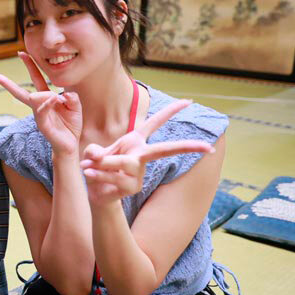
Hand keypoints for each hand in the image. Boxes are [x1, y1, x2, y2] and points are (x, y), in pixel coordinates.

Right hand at [0, 51, 81, 155]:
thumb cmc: (71, 125)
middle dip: (7, 83)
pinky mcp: (41, 125)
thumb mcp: (75, 106)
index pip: (35, 79)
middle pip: (20, 92)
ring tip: (56, 99)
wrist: (70, 145)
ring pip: (34, 98)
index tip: (21, 53)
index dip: (30, 65)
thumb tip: (62, 94)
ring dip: (45, 95)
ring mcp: (38, 116)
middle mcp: (38, 106)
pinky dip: (47, 103)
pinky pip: (41, 109)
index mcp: (46, 98)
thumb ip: (70, 96)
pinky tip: (54, 101)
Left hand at [80, 99, 214, 204]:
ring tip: (86, 167)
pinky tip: (89, 174)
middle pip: (165, 149)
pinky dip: (98, 174)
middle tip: (208, 147)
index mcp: (135, 141)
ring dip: (103, 164)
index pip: (154, 123)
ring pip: (125, 163)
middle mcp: (141, 155)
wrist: (95, 192)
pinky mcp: (134, 187)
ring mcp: (140, 172)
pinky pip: (116, 177)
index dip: (170, 111)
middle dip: (187, 147)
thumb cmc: (97, 167)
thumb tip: (98, 157)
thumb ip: (94, 151)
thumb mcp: (93, 154)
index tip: (189, 101)